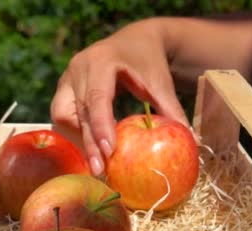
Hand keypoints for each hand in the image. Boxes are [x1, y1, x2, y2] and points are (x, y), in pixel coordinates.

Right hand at [50, 19, 189, 175]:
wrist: (133, 41)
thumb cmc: (147, 61)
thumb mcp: (160, 82)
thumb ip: (170, 108)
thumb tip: (189, 138)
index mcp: (100, 61)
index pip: (96, 97)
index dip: (101, 125)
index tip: (110, 151)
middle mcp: (78, 68)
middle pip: (77, 110)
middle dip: (88, 142)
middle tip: (99, 169)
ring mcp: (66, 78)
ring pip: (62, 115)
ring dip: (78, 138)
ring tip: (96, 160)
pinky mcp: (63, 89)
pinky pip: (63, 115)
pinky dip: (76, 132)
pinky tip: (91, 146)